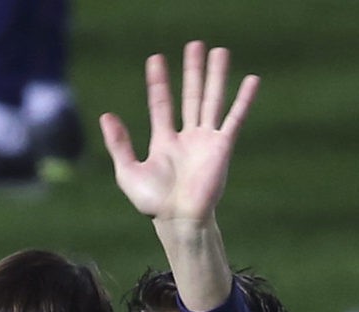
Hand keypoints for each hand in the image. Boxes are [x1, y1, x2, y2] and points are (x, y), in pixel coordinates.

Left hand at [99, 43, 258, 227]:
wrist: (180, 220)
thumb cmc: (153, 203)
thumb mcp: (128, 172)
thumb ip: (119, 144)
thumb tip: (106, 116)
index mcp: (164, 142)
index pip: (161, 104)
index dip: (158, 82)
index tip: (155, 59)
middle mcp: (187, 137)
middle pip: (190, 96)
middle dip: (192, 71)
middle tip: (195, 44)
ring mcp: (206, 141)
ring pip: (212, 100)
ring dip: (216, 76)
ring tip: (220, 51)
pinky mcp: (222, 147)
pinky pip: (235, 118)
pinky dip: (244, 100)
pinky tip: (252, 80)